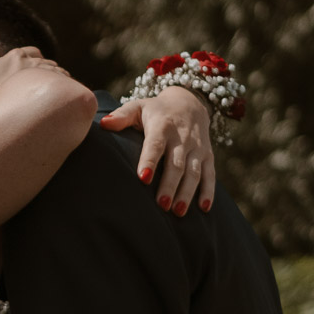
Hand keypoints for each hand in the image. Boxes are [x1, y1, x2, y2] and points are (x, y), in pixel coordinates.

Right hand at [0, 30, 67, 109]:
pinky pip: (62, 78)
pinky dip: (61, 81)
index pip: (30, 51)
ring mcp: (45, 73)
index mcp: (17, 55)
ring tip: (46, 86)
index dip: (29, 59)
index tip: (26, 69)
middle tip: (36, 79)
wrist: (2, 112)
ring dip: (51, 74)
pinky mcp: (54, 85)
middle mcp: (33, 61)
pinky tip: (56, 90)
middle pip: (42, 59)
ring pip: (53, 68)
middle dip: (41, 66)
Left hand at [98, 86, 216, 215]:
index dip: (150, 161)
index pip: (156, 145)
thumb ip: (122, 116)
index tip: (143, 178)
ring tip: (177, 211)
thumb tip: (104, 124)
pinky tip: (203, 209)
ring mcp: (197, 148)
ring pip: (193, 172)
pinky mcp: (207, 156)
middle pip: (176, 164)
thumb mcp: (138, 107)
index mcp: (163, 126)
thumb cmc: (156, 111)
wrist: (190, 102)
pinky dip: (208, 192)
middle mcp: (182, 137)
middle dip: (170, 185)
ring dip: (187, 192)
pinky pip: (210, 175)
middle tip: (161, 205)